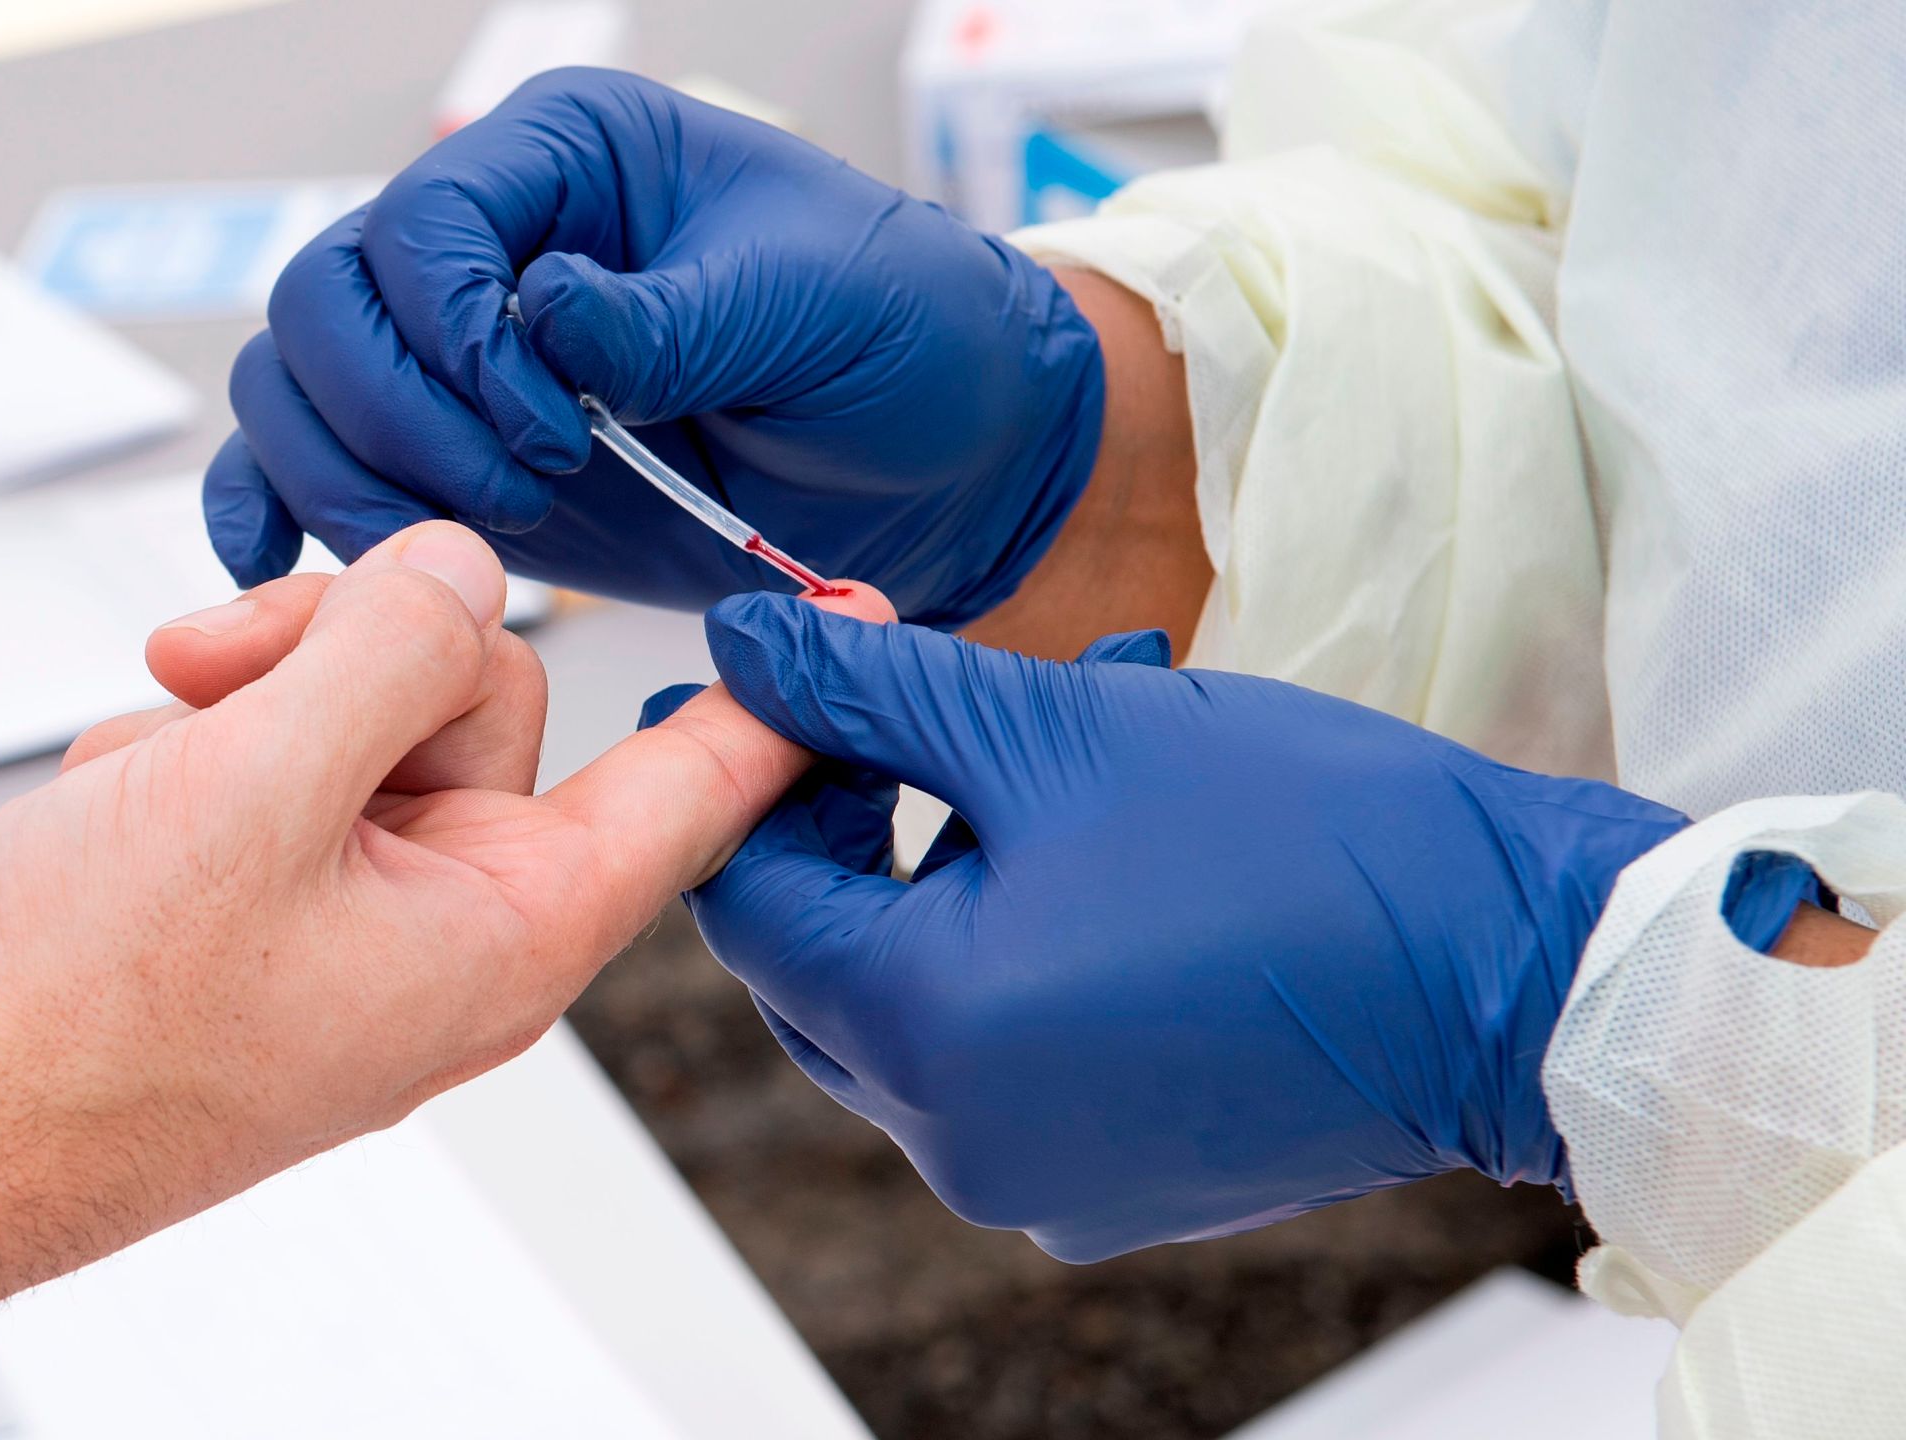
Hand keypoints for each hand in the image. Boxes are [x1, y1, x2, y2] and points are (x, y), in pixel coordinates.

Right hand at [0, 524, 895, 1248]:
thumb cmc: (67, 1022)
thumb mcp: (253, 790)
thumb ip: (383, 654)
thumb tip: (458, 568)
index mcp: (500, 933)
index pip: (687, 790)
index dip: (774, 691)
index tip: (866, 607)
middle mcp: (446, 927)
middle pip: (486, 695)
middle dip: (349, 654)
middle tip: (219, 683)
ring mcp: (352, 916)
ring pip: (366, 707)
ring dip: (252, 700)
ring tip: (147, 770)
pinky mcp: (266, 900)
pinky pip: (279, 756)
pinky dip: (197, 751)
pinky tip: (122, 809)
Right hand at [205, 68, 1103, 626]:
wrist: (942, 456)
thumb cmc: (901, 337)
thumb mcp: (814, 304)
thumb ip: (671, 316)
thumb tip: (542, 314)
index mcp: (569, 158)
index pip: (424, 220)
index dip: (457, 336)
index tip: (554, 429)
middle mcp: (490, 243)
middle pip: (325, 303)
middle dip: (397, 415)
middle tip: (517, 498)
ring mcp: (459, 355)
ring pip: (296, 388)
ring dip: (350, 478)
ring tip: (464, 554)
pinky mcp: (455, 455)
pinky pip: (309, 460)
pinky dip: (278, 508)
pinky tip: (275, 562)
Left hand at [652, 597, 1699, 1261]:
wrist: (1524, 977)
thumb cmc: (1306, 842)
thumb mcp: (1058, 728)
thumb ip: (870, 690)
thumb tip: (741, 647)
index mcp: (925, 1034)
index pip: (749, 901)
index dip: (752, 773)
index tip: (784, 678)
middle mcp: (960, 1142)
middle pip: (821, 961)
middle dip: (856, 815)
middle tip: (915, 696)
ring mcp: (1040, 1177)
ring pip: (916, 999)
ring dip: (957, 857)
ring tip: (1062, 728)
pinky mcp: (1115, 1179)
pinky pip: (1007, 1051)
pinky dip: (1026, 938)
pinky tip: (1111, 834)